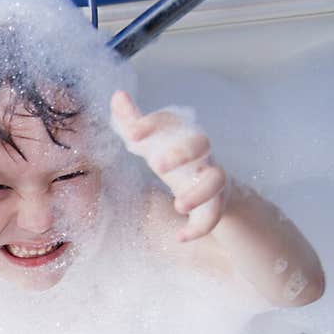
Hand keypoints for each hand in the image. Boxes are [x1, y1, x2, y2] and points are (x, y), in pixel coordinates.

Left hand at [110, 90, 229, 241]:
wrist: (204, 182)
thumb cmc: (171, 154)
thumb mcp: (149, 140)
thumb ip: (131, 120)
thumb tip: (117, 95)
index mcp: (179, 134)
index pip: (170, 121)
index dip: (152, 124)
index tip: (132, 133)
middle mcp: (199, 152)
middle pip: (201, 142)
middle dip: (181, 152)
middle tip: (157, 165)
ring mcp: (210, 177)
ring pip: (216, 179)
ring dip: (199, 193)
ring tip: (178, 206)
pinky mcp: (216, 202)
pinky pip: (214, 215)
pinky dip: (200, 227)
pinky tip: (181, 238)